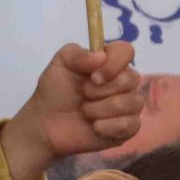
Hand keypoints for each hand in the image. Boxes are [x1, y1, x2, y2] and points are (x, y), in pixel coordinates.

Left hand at [0, 42, 140, 179]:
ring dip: (100, 109)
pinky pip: (131, 124)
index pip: (126, 51)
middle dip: (100, 91)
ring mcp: (128, 105)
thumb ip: (76, 54)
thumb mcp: (59, 65)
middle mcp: (123, 82)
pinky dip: (108, 127)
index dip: (113, 64)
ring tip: (85, 112)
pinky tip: (95, 127)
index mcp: (109, 63)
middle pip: (131, 79)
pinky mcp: (128, 128)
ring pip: (131, 103)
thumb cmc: (55, 91)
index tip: (93, 77)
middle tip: (83, 95)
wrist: (47, 124)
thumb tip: (101, 56)